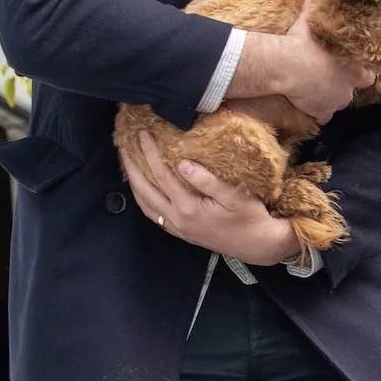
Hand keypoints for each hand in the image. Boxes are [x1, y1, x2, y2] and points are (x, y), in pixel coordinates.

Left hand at [119, 132, 302, 267]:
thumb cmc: (250, 218)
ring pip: (144, 204)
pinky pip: (152, 214)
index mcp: (188, 208)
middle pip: (144, 190)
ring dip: (133, 183)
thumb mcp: (235, 196)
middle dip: (132, 167)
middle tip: (123, 146)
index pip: (162, 175)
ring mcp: (176, 228)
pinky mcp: (180, 231)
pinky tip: (141, 188)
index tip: (143, 134)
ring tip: (127, 164)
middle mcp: (177, 219)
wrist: (257, 245)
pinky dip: (142, 199)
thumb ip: (208, 180)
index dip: (150, 153)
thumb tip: (182, 163)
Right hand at [227, 0, 369, 122]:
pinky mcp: (321, 113)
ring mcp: (336, 103)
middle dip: (345, 84)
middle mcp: (351, 88)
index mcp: (357, 68)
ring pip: (337, 102)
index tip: (349, 64)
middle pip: (354, 89)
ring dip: (329, 96)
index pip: (369, 74)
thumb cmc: (305, 40)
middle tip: (330, 75)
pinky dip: (316, 111)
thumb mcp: (313, 13)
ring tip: (315, 86)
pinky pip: (322, 116)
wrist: (288, 66)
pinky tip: (306, 102)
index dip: (360, 69)